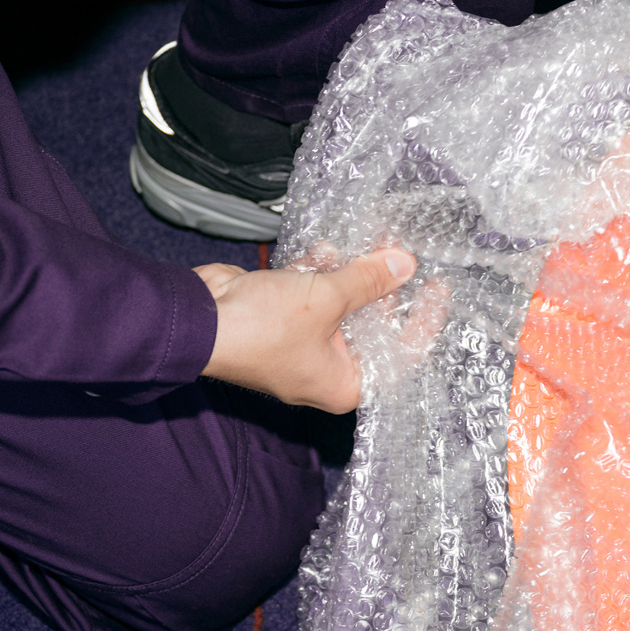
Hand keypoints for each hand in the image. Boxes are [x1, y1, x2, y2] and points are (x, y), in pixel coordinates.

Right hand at [194, 247, 415, 412]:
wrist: (194, 319)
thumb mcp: (325, 300)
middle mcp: (326, 370)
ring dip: (349, 275)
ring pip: (343, 306)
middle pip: (373, 328)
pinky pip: (313, 295)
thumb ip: (368, 282)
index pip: (402, 356)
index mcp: (345, 384)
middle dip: (383, 289)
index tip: (435, 288)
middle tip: (399, 256)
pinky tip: (321, 252)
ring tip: (362, 246)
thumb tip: (404, 265)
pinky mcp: (282, 320)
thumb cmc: (258, 329)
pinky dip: (318, 274)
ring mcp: (303, 344)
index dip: (423, 321)